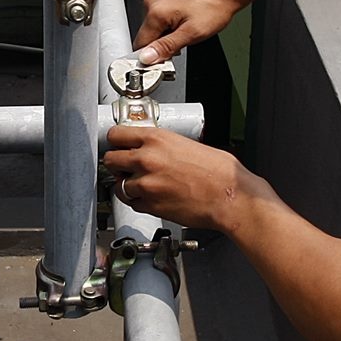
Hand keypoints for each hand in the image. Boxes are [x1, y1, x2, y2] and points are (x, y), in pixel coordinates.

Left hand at [104, 126, 275, 232]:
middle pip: (110, 160)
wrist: (230, 197)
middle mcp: (146, 160)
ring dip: (127, 186)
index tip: (118, 146)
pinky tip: (153, 198)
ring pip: (118, 186)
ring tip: (143, 186)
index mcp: (156, 139)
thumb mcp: (188, 144)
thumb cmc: (219, 172)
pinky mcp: (150, 206)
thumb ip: (162, 145)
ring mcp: (146, 184)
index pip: (115, 135)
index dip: (116, 142)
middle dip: (117, 165)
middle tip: (125, 168)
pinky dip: (139, 202)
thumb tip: (149, 147)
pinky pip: (132, 204)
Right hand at [133, 0, 245, 65]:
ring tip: (188, 24)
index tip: (167, 57)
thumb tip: (146, 57)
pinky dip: (171, 17)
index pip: (141, 44)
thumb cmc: (215, 6)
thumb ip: (166, 47)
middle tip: (184, 39)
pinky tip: (187, 15)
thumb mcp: (192, 34)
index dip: (153, 55)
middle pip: (148, 32)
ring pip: (155, 22)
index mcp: (156, 12)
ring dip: (168, 29)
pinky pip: (161, 10)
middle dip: (162, 41)